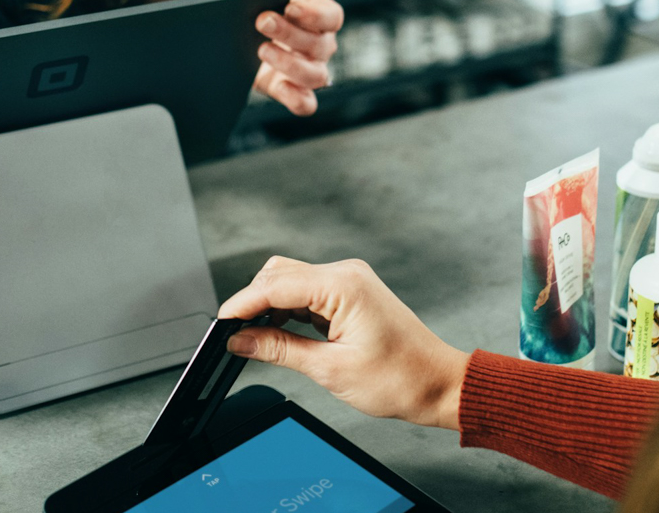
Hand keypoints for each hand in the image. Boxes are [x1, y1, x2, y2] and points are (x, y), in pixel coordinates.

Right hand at [218, 257, 468, 430]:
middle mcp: (346, 274)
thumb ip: (279, 350)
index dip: (241, 305)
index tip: (220, 325)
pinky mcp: (350, 294)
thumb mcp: (330, 369)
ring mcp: (349, 282)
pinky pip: (306, 293)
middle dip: (252, 303)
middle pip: (278, 274)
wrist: (438, 384)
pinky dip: (288, 311)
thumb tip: (241, 340)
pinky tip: (280, 334)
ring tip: (256, 340)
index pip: (275, 285)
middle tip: (234, 337)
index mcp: (343, 286)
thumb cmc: (400, 378)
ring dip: (269, 307)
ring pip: (290, 281)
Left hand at [254, 0, 342, 116]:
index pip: (332, 16)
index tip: (290, 7)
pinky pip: (306, 103)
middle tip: (262, 22)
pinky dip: (296, 97)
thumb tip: (262, 10)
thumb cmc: (259, 10)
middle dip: (289, 33)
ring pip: (315, 76)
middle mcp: (322, 47)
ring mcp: (311, 71)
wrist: (240, 34)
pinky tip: (280, 85)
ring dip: (289, 63)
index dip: (314, 14)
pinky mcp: (293, 92)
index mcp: (321, 19)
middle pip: (319, 44)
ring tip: (261, 50)